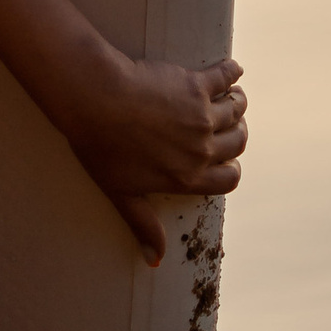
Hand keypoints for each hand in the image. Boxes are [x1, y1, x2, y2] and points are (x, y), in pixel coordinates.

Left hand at [62, 51, 246, 262]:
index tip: (225, 158)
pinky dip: (231, 73)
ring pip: (236, 110)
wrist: (92, 98)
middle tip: (230, 124)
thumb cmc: (100, 145)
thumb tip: (154, 260)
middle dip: (237, 134)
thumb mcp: (120, 192)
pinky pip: (225, 77)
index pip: (229, 179)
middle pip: (237, 142)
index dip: (231, 168)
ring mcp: (201, 116)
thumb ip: (143, 224)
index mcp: (187, 176)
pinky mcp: (194, 84)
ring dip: (237, 104)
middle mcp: (201, 148)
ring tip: (232, 97)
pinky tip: (232, 70)